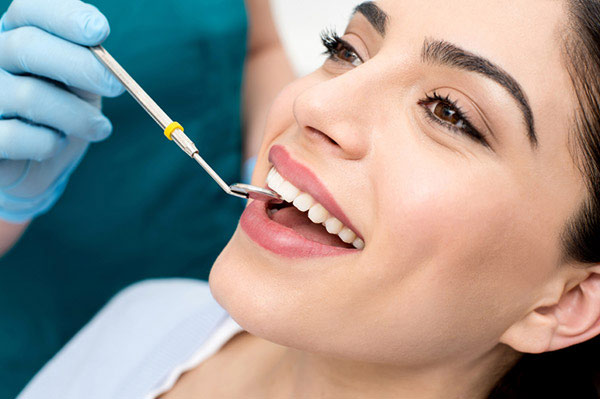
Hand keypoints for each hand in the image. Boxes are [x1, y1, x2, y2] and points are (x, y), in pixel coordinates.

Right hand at [0, 0, 123, 222]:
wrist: (37, 160)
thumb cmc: (63, 112)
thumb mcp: (81, 84)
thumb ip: (88, 64)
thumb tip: (102, 53)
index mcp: (15, 35)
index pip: (31, 9)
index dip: (65, 17)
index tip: (100, 31)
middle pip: (27, 46)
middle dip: (81, 65)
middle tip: (116, 86)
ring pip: (29, 95)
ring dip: (77, 115)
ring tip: (100, 128)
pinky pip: (18, 137)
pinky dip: (48, 143)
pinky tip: (56, 144)